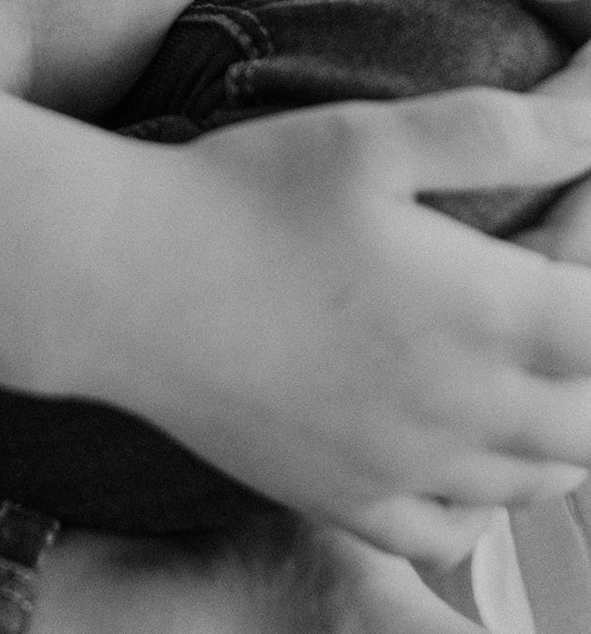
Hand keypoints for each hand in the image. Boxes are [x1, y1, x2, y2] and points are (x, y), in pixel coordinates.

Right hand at [86, 87, 590, 563]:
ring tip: (537, 375)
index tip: (577, 238)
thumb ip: (497, 132)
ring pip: (535, 481)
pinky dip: (485, 503)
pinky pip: (448, 533)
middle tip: (558, 308)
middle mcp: (456, 407)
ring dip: (561, 433)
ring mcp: (399, 465)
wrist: (121, 280)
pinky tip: (467, 457)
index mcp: (478, 311)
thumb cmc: (240, 193)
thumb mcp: (369, 137)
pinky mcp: (338, 497)